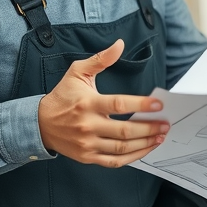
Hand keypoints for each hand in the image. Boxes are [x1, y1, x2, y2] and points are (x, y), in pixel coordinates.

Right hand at [37, 39, 168, 166]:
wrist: (40, 124)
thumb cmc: (62, 96)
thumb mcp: (78, 72)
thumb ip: (101, 59)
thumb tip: (120, 44)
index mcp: (88, 103)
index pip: (119, 105)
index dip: (141, 105)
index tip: (159, 105)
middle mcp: (88, 125)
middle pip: (125, 131)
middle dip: (149, 128)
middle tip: (166, 124)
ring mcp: (88, 144)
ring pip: (123, 148)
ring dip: (145, 143)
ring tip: (160, 137)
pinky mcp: (88, 157)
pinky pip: (115, 161)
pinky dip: (133, 157)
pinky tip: (145, 149)